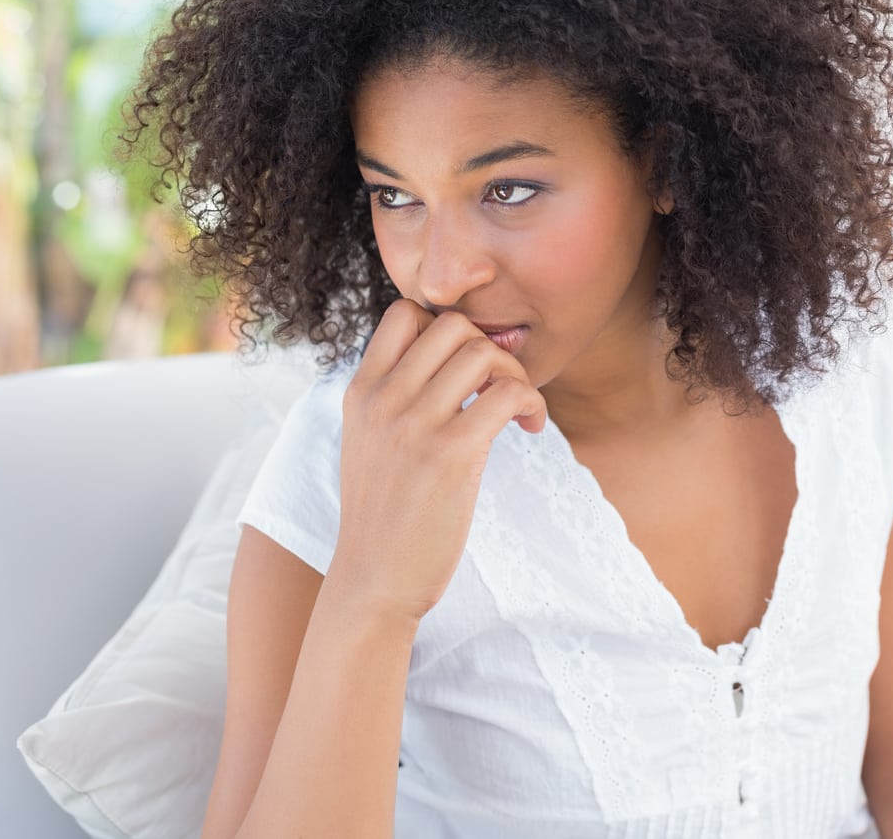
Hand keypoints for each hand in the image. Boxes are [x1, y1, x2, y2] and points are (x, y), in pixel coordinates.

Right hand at [330, 299, 546, 621]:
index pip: (404, 312)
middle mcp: (383, 399)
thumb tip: (446, 362)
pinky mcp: (451, 455)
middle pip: (452, 324)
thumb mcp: (370, 443)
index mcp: (361, 391)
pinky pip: (508, 395)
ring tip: (519, 411)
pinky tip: (531, 429)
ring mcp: (414, 425)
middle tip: (500, 388)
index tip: (467, 366)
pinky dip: (532, 404)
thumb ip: (395, 399)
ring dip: (517, 376)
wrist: (374, 580)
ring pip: (483, 353)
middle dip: (489, 348)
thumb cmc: (385, 515)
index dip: (447, 328)